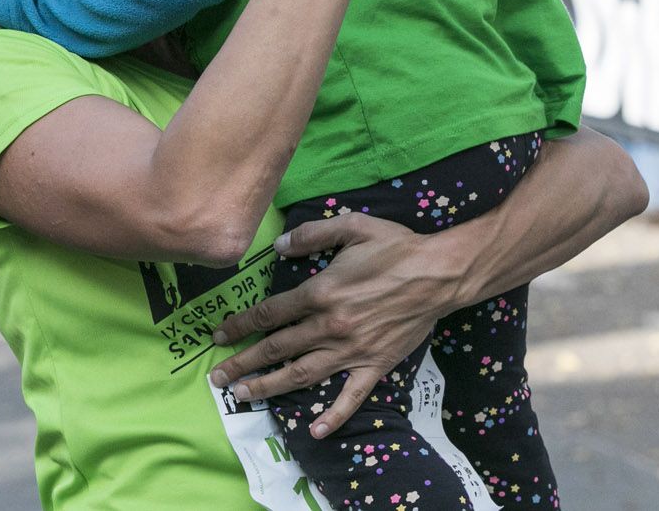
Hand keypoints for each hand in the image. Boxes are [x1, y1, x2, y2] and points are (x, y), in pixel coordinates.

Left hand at [208, 212, 456, 437]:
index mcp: (321, 293)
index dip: (240, 325)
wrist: (441, 274)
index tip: (219, 335)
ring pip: (302, 374)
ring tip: (244, 396)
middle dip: (243, 363)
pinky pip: (351, 396)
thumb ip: (311, 234)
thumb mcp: (352, 226)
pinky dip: (333, 416)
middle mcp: (330, 326)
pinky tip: (314, 431)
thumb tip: (277, 246)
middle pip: (277, 348)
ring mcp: (352, 350)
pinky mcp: (375, 365)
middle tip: (217, 377)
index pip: (270, 314)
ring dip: (269, 386)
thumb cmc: (396, 247)